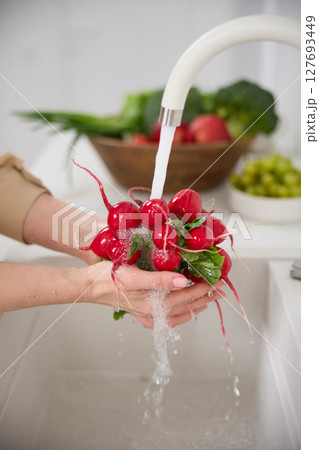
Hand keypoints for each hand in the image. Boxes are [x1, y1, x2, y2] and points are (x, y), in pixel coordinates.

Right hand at [84, 262, 225, 327]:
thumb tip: (182, 281)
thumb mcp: (134, 275)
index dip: (203, 289)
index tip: (217, 282)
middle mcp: (152, 313)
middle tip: (220, 290)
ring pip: (177, 314)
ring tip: (207, 300)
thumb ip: (159, 280)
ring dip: (194, 306)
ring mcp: (146, 314)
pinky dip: (179, 315)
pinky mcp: (140, 312)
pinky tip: (183, 313)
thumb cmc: (109, 277)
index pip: (185, 296)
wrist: (89, 285)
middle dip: (204, 298)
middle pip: (185, 306)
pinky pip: (165, 319)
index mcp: (152, 304)